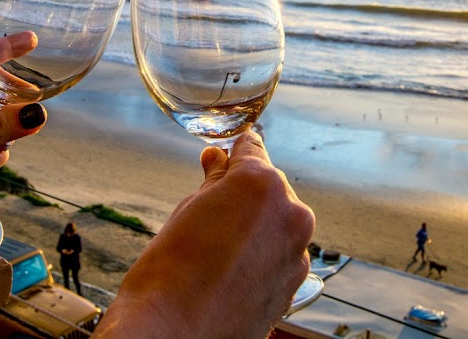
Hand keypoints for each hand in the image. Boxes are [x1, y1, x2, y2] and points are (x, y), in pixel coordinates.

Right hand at [95, 131, 314, 338]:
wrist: (173, 335)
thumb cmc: (170, 270)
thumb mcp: (187, 210)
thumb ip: (213, 180)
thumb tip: (218, 159)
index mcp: (262, 184)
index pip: (252, 148)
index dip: (232, 153)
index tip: (222, 159)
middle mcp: (291, 213)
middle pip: (269, 187)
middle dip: (244, 195)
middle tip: (208, 214)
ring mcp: (297, 252)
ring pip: (277, 223)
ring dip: (256, 228)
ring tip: (216, 251)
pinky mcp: (295, 284)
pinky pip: (280, 255)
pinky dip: (261, 257)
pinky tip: (229, 272)